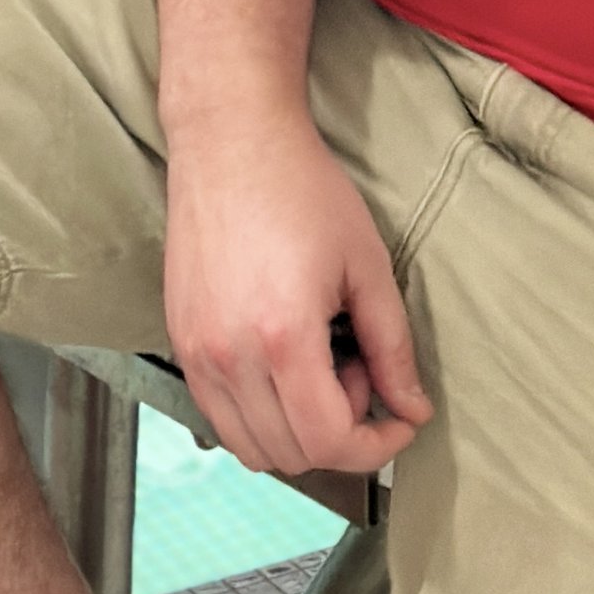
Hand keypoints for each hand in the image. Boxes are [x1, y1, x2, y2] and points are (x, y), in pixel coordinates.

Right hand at [162, 105, 432, 477]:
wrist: (232, 139)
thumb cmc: (303, 189)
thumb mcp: (366, 263)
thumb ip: (392, 346)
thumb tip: (413, 410)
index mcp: (283, 337)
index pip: (328, 441)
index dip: (375, 447)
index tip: (400, 423)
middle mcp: (230, 357)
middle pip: (291, 454)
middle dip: (340, 433)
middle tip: (360, 371)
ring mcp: (196, 353)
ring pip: (251, 447)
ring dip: (297, 430)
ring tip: (321, 364)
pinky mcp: (179, 342)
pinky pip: (219, 417)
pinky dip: (259, 416)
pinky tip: (284, 364)